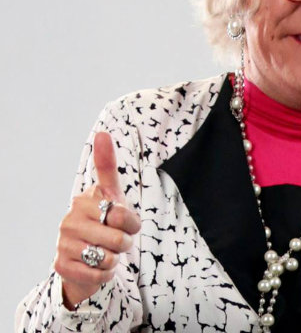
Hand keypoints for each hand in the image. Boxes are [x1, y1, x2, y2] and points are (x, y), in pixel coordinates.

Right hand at [55, 132, 140, 308]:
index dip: (131, 223)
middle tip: (116, 240)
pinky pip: (98, 275)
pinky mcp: (61, 267)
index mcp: (83, 201)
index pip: (122, 216)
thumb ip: (107, 166)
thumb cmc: (104, 221)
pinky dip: (105, 274)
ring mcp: (63, 244)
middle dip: (124, 243)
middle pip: (118, 239)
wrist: (84, 256)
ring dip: (114, 259)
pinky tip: (97, 267)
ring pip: (108, 258)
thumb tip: (101, 132)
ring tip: (105, 252)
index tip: (123, 222)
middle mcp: (69, 220)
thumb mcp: (111, 194)